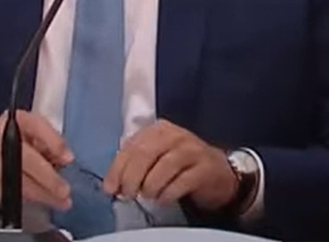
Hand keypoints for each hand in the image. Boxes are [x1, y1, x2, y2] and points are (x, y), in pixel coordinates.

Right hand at [0, 110, 74, 210]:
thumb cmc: (8, 144)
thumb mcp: (29, 133)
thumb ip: (48, 141)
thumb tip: (65, 158)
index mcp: (13, 120)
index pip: (36, 126)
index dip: (54, 143)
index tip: (68, 159)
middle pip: (27, 159)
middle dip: (49, 178)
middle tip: (65, 190)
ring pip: (19, 182)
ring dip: (42, 194)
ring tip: (59, 201)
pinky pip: (10, 194)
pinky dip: (29, 200)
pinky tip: (41, 201)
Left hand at [103, 119, 237, 211]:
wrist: (218, 172)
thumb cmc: (181, 165)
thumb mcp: (156, 156)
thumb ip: (135, 164)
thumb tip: (112, 184)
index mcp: (159, 129)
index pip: (131, 146)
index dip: (117, 169)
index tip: (110, 188)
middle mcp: (175, 134)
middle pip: (145, 154)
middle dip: (131, 178)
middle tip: (127, 195)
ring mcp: (192, 150)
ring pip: (163, 167)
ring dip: (150, 187)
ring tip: (148, 196)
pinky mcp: (205, 168)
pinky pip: (181, 182)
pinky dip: (167, 194)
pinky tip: (163, 199)